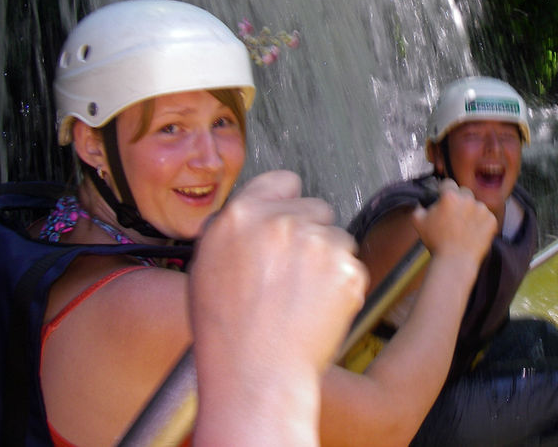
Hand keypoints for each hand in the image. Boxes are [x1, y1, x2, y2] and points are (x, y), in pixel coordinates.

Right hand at [190, 170, 368, 377]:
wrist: (255, 376)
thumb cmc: (226, 333)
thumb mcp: (205, 267)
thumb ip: (232, 231)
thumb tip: (248, 216)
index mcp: (241, 216)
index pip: (283, 181)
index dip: (287, 202)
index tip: (290, 218)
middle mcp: (281, 223)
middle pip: (316, 208)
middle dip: (310, 233)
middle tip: (293, 272)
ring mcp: (317, 244)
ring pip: (337, 237)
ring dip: (328, 260)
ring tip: (301, 297)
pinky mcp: (346, 268)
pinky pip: (352, 266)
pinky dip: (342, 286)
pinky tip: (317, 308)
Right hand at [410, 179, 495, 265]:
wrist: (455, 261)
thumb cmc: (437, 243)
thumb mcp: (418, 222)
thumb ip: (418, 207)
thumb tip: (421, 203)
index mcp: (450, 196)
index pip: (447, 183)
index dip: (444, 191)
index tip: (444, 199)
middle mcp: (468, 199)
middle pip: (463, 192)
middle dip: (459, 201)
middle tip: (453, 216)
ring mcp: (481, 210)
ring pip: (475, 205)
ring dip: (470, 212)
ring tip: (463, 228)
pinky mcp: (491, 220)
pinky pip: (486, 217)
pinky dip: (480, 223)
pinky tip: (472, 233)